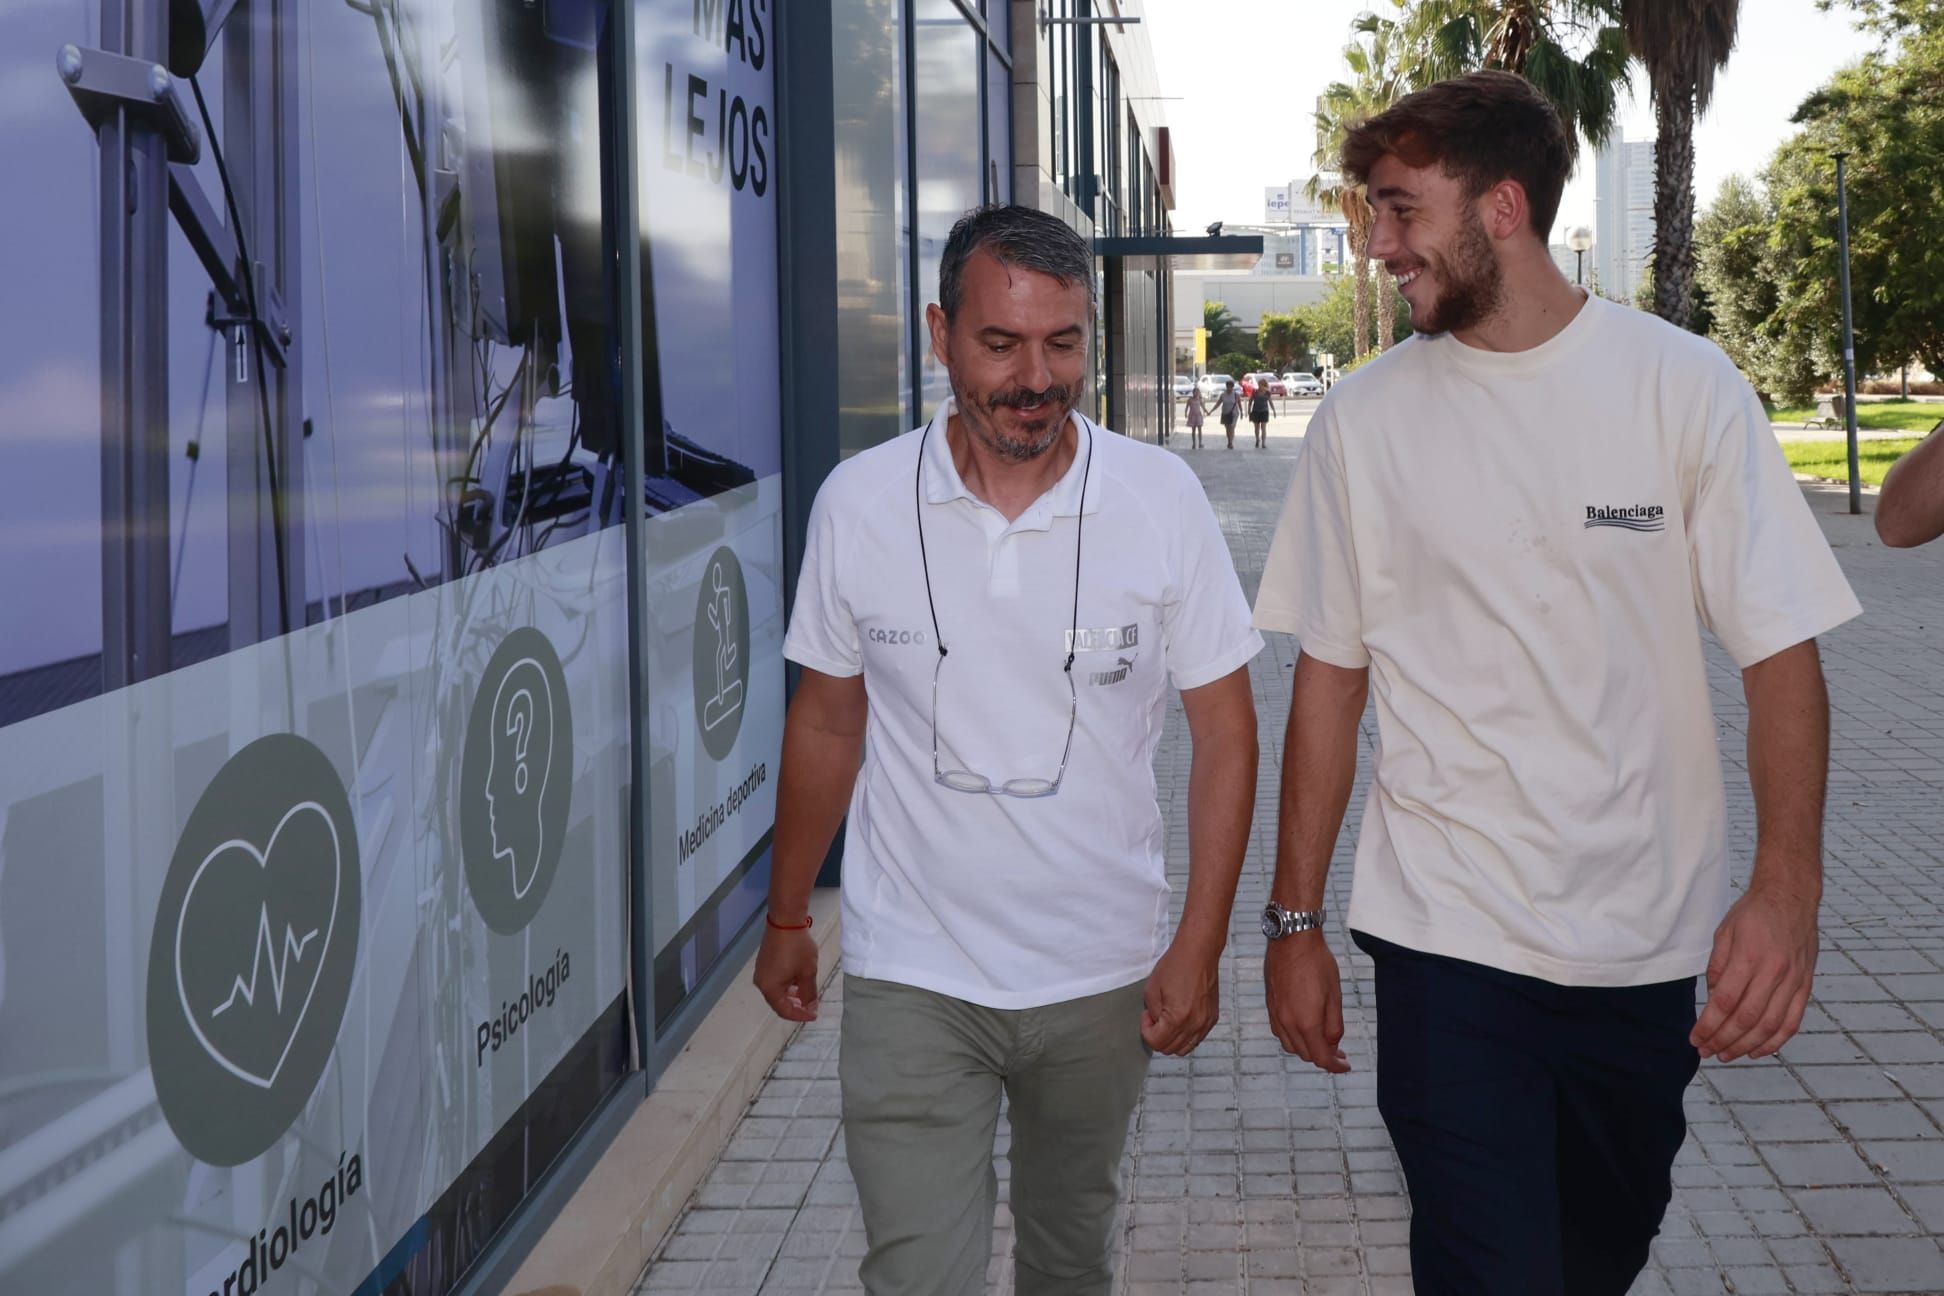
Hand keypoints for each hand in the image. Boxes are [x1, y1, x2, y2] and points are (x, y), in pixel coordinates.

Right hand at [753, 926, 819, 1021]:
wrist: (785, 921)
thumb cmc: (797, 948)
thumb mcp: (808, 973)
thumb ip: (809, 993)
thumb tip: (810, 1006)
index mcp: (770, 988)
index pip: (784, 1011)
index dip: (800, 1015)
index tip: (814, 1014)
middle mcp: (761, 983)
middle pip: (778, 1003)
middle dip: (795, 1006)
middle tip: (811, 1006)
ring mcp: (761, 972)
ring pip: (777, 992)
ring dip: (791, 996)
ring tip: (807, 994)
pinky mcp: (763, 963)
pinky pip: (774, 982)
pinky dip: (786, 986)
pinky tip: (798, 981)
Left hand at [1141, 940, 1221, 1055]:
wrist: (1198, 953)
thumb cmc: (1176, 965)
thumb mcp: (1152, 990)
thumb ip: (1153, 1013)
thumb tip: (1156, 1024)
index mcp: (1177, 1018)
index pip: (1156, 1042)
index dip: (1146, 1031)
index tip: (1146, 1017)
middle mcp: (1194, 1024)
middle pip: (1170, 1049)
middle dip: (1158, 1037)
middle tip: (1154, 1019)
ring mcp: (1205, 1023)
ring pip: (1185, 1048)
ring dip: (1172, 1039)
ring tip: (1167, 1020)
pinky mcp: (1212, 1018)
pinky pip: (1197, 1038)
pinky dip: (1186, 1035)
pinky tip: (1180, 1019)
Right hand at [1265, 934, 1349, 1072]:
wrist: (1292, 939)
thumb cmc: (1317, 963)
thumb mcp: (1334, 995)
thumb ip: (1334, 1025)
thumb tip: (1333, 1044)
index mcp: (1307, 1022)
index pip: (1321, 1057)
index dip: (1335, 1066)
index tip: (1345, 1066)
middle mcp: (1288, 1023)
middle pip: (1305, 1054)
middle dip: (1323, 1057)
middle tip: (1338, 1053)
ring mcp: (1276, 1015)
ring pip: (1291, 1046)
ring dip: (1307, 1048)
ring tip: (1321, 1041)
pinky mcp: (1270, 1005)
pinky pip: (1280, 1032)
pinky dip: (1293, 1038)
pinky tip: (1304, 1027)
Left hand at [1691, 878, 1819, 1061]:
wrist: (1791, 896)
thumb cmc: (1754, 913)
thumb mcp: (1724, 932)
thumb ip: (1717, 966)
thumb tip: (1712, 1000)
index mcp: (1749, 957)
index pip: (1725, 1002)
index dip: (1709, 1026)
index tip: (1695, 1038)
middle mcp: (1774, 972)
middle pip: (1747, 1018)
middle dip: (1723, 1040)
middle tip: (1707, 1052)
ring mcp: (1794, 980)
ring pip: (1771, 1025)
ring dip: (1747, 1046)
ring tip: (1727, 1055)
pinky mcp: (1806, 985)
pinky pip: (1793, 1021)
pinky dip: (1776, 1041)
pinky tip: (1759, 1050)